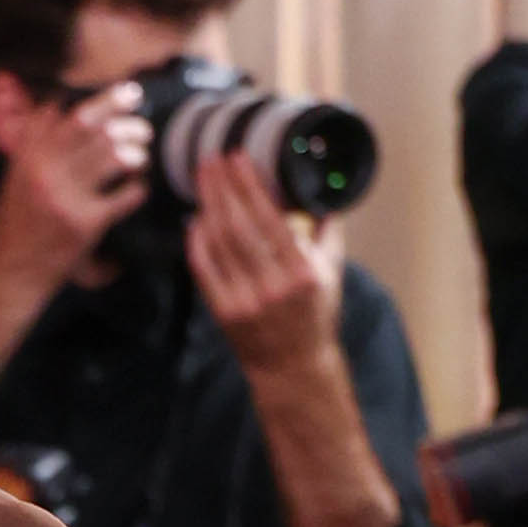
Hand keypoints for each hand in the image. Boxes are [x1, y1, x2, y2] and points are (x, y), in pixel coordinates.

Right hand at [0, 77, 152, 285]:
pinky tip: (137, 190)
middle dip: (120, 111)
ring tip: (140, 155)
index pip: (61, 110)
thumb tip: (61, 105)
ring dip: (135, 150)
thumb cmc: (16, 224)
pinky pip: (125, 196)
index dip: (97, 98)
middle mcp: (43, 170)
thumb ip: (35, 142)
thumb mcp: (16, 176)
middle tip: (139, 114)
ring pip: (112, 154)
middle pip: (89, 123)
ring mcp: (65, 196)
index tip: (121, 93)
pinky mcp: (85, 223)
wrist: (8, 271)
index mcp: (26, 155)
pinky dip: (138, 190)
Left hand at [185, 147, 341, 377]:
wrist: (293, 368)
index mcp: (302, 272)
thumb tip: (323, 192)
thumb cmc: (314, 316)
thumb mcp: (332, 272)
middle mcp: (272, 287)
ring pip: (218, 245)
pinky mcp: (223, 313)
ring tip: (203, 180)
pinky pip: (203, 270)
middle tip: (211, 159)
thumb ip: (327, 230)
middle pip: (238, 227)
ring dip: (207, 207)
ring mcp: (245, 301)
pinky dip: (196, 242)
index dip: (249, 186)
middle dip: (221, 188)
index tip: (238, 159)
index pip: (270, 219)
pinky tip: (195, 219)